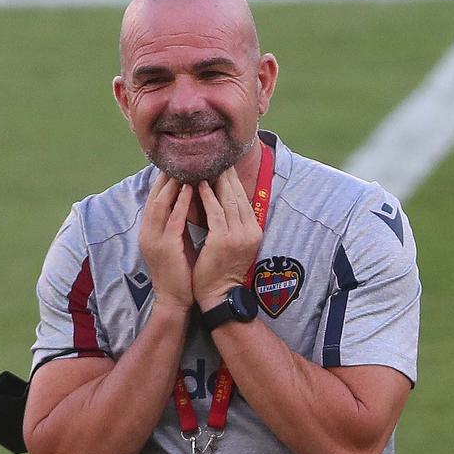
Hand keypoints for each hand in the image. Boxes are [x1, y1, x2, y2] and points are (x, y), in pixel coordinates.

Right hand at [135, 174, 196, 309]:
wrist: (174, 300)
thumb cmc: (180, 272)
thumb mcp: (176, 243)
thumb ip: (179, 223)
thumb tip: (189, 202)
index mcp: (149, 230)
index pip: (154, 199)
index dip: (163, 180)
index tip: (175, 163)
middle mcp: (148, 231)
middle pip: (155, 196)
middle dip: (166, 176)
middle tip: (178, 157)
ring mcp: (154, 239)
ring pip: (161, 204)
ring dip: (173, 184)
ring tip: (184, 166)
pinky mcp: (166, 247)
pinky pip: (173, 220)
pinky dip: (180, 202)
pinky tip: (190, 189)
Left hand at [192, 166, 264, 308]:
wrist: (219, 295)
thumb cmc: (221, 270)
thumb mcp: (235, 244)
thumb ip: (234, 224)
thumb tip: (226, 201)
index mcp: (254, 231)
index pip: (244, 200)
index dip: (234, 181)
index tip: (225, 165)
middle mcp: (250, 231)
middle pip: (238, 196)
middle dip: (227, 176)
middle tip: (216, 158)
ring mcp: (238, 236)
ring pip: (227, 201)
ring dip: (216, 181)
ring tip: (206, 166)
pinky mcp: (223, 240)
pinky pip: (215, 212)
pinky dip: (207, 196)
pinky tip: (199, 184)